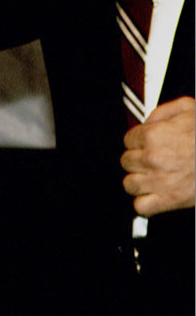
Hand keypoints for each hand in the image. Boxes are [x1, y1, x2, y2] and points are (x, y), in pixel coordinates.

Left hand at [121, 96, 194, 216]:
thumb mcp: (189, 108)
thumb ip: (163, 111)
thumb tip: (148, 121)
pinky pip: (142, 207)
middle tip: (153, 160)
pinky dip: (145, 203)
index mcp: (154, 135)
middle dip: (138, 160)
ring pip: (129, 184)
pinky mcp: (171, 200)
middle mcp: (153, 158)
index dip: (138, 142)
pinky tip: (154, 195)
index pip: (128, 140)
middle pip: (127, 161)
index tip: (147, 145)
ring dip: (139, 181)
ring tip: (151, 178)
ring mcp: (160, 181)